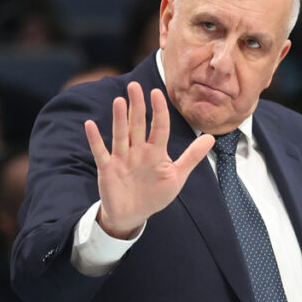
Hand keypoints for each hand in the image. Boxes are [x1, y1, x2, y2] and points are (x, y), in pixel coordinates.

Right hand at [85, 82, 213, 237]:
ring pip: (120, 135)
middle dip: (137, 107)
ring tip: (119, 101)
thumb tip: (211, 138)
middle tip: (134, 85)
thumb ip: (192, 156)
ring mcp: (122, 159)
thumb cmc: (155, 194)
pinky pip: (100, 152)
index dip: (159, 111)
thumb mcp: (177, 176)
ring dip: (119, 119)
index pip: (159, 127)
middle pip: (137, 125)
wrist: (133, 215)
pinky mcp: (107, 169)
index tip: (157, 92)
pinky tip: (90, 125)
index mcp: (155, 152)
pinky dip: (95, 140)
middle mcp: (138, 151)